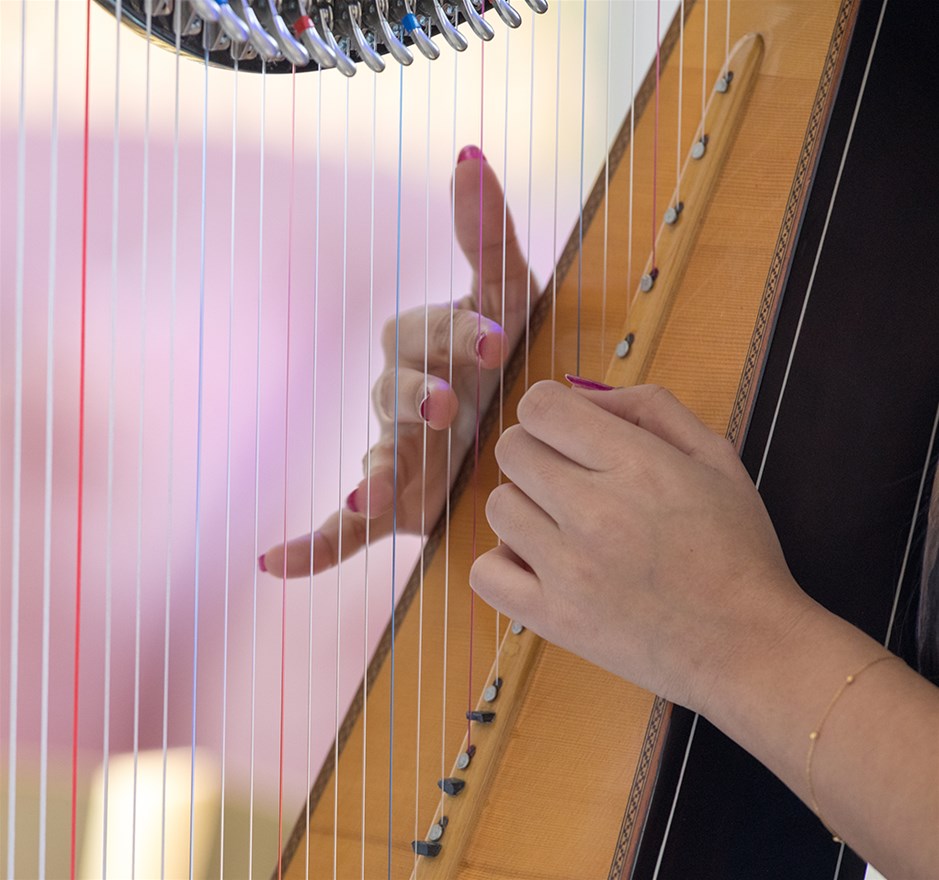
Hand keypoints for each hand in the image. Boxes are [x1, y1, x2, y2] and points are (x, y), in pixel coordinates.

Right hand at [261, 148, 534, 577]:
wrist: (502, 420)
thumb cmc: (502, 350)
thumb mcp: (508, 291)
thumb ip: (487, 231)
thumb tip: (467, 151)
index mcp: (427, 343)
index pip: (433, 332)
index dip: (459, 334)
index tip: (495, 335)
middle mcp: (402, 393)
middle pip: (399, 392)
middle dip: (421, 397)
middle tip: (447, 406)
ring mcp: (392, 448)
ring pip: (377, 457)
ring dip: (376, 473)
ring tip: (371, 493)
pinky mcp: (391, 500)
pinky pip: (345, 527)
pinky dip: (313, 544)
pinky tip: (274, 562)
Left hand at [470, 381, 811, 714]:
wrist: (749, 646)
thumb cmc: (737, 549)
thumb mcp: (715, 456)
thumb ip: (649, 407)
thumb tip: (583, 394)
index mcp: (635, 465)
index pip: (539, 406)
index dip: (549, 411)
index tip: (569, 433)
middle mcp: (594, 512)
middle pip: (511, 449)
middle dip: (536, 453)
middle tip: (570, 480)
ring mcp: (567, 570)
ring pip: (497, 507)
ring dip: (524, 508)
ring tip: (562, 527)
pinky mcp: (552, 620)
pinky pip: (484, 574)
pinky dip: (502, 564)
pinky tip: (539, 564)